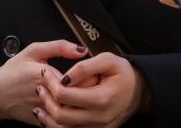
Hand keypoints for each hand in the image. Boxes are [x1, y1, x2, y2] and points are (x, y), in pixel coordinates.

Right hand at [0, 40, 88, 124]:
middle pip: (79, 95)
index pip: (78, 78)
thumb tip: (80, 49)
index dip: (88, 75)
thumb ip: (59, 46)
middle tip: (90, 82)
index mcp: (44, 75)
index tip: (91, 71)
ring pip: (73, 110)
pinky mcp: (42, 122)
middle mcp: (45, 95)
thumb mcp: (32, 51)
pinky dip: (71, 114)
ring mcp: (44, 111)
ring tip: (82, 94)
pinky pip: (64, 121)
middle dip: (88, 89)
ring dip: (81, 102)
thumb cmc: (12, 72)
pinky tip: (69, 105)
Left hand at [34, 52, 148, 127]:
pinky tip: (50, 115)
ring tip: (40, 103)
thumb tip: (64, 78)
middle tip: (40, 87)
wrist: (141, 90)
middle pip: (61, 116)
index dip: (50, 83)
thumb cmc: (124, 73)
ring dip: (48, 117)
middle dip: (46, 100)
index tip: (44, 73)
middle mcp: (100, 118)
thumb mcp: (108, 60)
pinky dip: (58, 126)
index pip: (65, 95)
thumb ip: (85, 66)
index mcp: (102, 98)